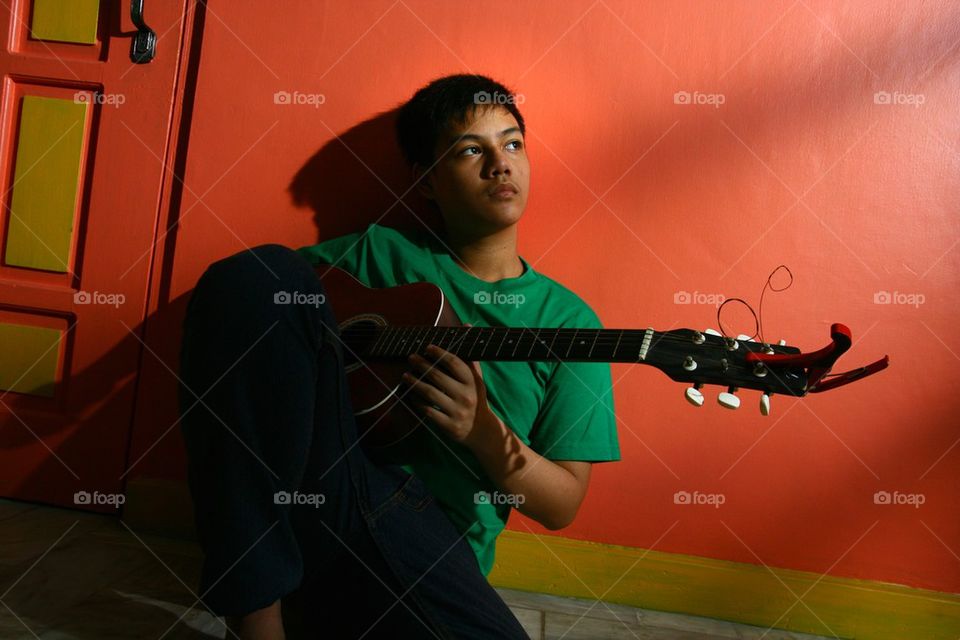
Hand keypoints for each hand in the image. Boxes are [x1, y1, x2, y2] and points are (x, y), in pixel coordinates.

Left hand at [401, 324, 498, 448]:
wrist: (481, 430)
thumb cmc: (475, 398)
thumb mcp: (477, 378)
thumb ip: (468, 355)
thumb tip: (465, 326)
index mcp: (472, 382)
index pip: (455, 363)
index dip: (440, 353)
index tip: (428, 347)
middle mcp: (465, 396)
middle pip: (438, 376)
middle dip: (422, 365)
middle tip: (411, 357)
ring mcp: (456, 411)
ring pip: (430, 394)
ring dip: (415, 383)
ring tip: (405, 375)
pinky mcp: (448, 425)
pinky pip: (428, 411)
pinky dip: (417, 402)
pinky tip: (410, 395)